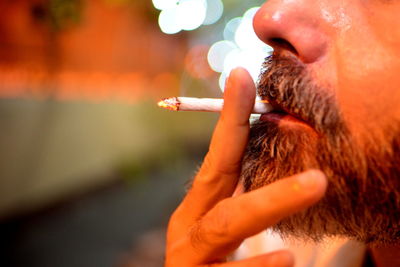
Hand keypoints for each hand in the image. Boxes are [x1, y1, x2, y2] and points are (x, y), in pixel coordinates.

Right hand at [165, 68, 326, 266]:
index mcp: (195, 212)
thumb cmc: (209, 263)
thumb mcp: (218, 227)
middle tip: (301, 140)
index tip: (240, 77)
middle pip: (218, 190)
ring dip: (269, 204)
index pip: (216, 160)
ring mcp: (194, 263)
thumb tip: (281, 163)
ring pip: (225, 229)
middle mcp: (189, 234)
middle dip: (247, 146)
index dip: (228, 119)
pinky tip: (287, 259)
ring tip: (314, 185)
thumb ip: (238, 199)